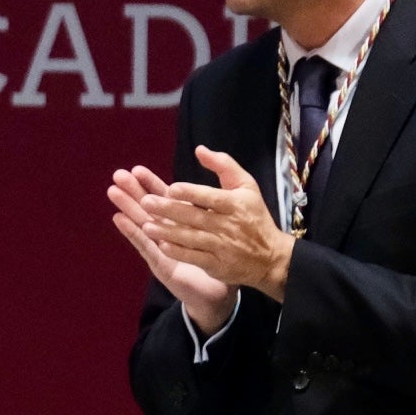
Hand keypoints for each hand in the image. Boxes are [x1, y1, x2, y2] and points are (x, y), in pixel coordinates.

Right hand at [108, 164, 236, 333]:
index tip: (138, 169)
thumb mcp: (220, 234)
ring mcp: (161, 250)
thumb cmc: (221, 264)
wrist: (219, 297)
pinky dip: (132, 232)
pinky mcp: (160, 264)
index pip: (165, 200)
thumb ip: (215, 213)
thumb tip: (216, 189)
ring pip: (142, 224)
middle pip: (148, 209)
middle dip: (133, 191)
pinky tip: (119, 219)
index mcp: (182, 225)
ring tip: (112, 191)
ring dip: (127, 207)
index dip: (151, 184)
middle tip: (118, 174)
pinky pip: (145, 246)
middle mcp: (168, 235)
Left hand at [139, 147, 293, 301]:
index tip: (171, 188)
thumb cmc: (253, 216)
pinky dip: (178, 252)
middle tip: (145, 202)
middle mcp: (228, 225)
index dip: (191, 193)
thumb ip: (224, 165)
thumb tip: (199, 149)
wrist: (270, 256)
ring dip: (167, 232)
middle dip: (169, 210)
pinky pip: (195, 258)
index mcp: (235, 204)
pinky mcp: (217, 265)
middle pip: (195, 217)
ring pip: (192, 238)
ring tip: (145, 225)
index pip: (211, 197)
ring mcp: (222, 247)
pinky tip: (161, 246)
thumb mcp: (246, 186)